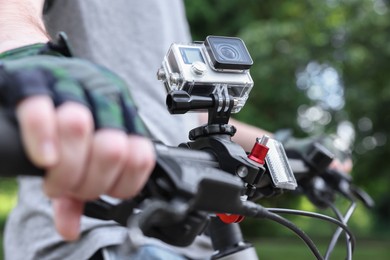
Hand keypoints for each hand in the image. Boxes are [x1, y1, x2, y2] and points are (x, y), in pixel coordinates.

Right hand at [0, 39, 154, 239]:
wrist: (33, 77)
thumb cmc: (62, 120)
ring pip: (79, 127)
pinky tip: (43, 157)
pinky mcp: (37, 80)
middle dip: (87, 181)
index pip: (141, 158)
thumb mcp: (79, 158)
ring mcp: (73, 86)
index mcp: (125, 118)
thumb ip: (79, 193)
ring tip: (52, 175)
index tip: (95, 192)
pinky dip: (42, 140)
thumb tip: (71, 229)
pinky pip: (41, 110)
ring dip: (64, 166)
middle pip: (111, 148)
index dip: (119, 185)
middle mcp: (106, 99)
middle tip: (67, 187)